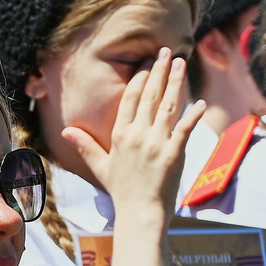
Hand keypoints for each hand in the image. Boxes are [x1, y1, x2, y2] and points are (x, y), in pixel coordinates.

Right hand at [62, 50, 199, 217]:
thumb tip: (65, 131)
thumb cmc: (121, 191)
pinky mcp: (173, 153)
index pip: (130, 99)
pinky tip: (199, 100)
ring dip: (176, 82)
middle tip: (167, 52)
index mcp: (120, 135)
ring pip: (168, 105)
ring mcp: (156, 143)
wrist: (139, 213)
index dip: (140, 78)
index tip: (148, 64)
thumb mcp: (100, 166)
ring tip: (182, 63)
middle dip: (159, 71)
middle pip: (150, 95)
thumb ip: (86, 145)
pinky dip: (193, 114)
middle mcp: (137, 135)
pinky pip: (185, 128)